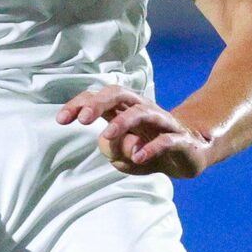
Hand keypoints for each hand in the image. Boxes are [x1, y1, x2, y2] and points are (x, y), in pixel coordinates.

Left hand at [59, 84, 211, 177]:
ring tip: (108, 135)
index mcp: (125, 109)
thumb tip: (108, 143)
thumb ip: (111, 149)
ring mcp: (163, 123)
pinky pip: (166, 139)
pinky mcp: (180, 139)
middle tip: (83, 119)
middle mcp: (143, 109)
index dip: (79, 104)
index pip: (99, 97)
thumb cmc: (149, 150)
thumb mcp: (124, 154)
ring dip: (123, 122)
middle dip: (99, 103)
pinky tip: (139, 157)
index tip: (62, 119)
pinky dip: (151, 147)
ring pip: (142, 112)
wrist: (190, 155)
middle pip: (119, 94)